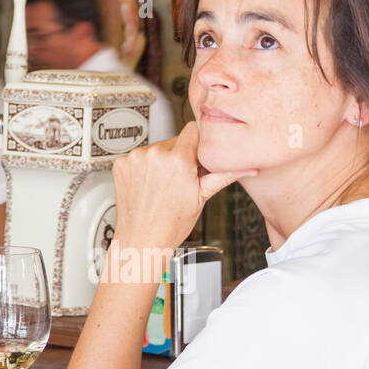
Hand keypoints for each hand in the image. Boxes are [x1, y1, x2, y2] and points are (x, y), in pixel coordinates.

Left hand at [110, 121, 254, 255]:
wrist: (142, 239)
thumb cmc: (171, 224)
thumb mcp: (202, 197)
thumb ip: (224, 175)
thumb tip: (247, 167)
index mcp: (177, 160)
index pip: (193, 130)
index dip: (199, 142)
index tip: (200, 152)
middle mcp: (154, 155)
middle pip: (175, 140)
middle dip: (182, 155)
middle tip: (183, 178)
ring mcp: (135, 158)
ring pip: (157, 148)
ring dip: (163, 161)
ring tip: (164, 184)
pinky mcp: (121, 163)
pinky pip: (140, 157)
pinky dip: (145, 167)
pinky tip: (149, 184)